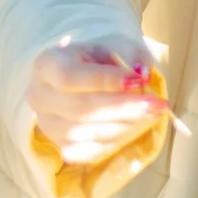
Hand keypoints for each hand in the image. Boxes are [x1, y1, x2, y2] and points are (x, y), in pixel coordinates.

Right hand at [27, 35, 166, 165]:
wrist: (86, 77)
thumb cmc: (101, 59)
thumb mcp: (116, 45)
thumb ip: (131, 54)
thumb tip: (143, 74)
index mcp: (46, 64)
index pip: (70, 77)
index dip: (104, 81)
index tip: (139, 81)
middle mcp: (39, 97)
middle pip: (80, 108)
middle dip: (123, 107)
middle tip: (158, 104)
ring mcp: (47, 126)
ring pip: (87, 133)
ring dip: (126, 125)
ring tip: (154, 113)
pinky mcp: (61, 147)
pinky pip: (90, 151)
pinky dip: (118, 141)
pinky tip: (137, 127)